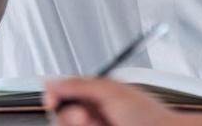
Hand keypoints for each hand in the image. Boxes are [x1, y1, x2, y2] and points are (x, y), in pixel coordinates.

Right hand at [46, 78, 178, 125]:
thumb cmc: (150, 116)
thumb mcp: (112, 92)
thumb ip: (79, 85)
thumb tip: (51, 80)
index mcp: (97, 93)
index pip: (64, 92)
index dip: (54, 96)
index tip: (52, 99)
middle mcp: (96, 112)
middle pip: (62, 115)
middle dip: (69, 116)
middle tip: (85, 116)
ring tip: (99, 124)